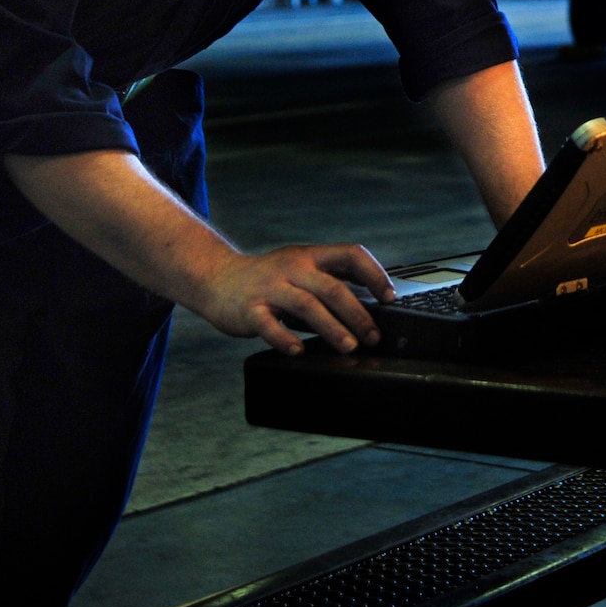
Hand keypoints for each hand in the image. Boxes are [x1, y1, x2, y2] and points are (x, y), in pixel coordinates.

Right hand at [191, 243, 395, 356]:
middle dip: (358, 314)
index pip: (351, 255)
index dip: (375, 274)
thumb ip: (329, 281)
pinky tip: (299, 352)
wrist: (216, 279)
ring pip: (307, 306)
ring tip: (349, 347)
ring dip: (332, 328)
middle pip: (332, 288)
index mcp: (310, 256)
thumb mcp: (300, 269)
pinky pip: (269, 325)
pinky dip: (285, 339)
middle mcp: (292, 268)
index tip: (389, 297)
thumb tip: (370, 303)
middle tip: (373, 336)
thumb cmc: (268, 279)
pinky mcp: (249, 309)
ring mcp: (270, 288)